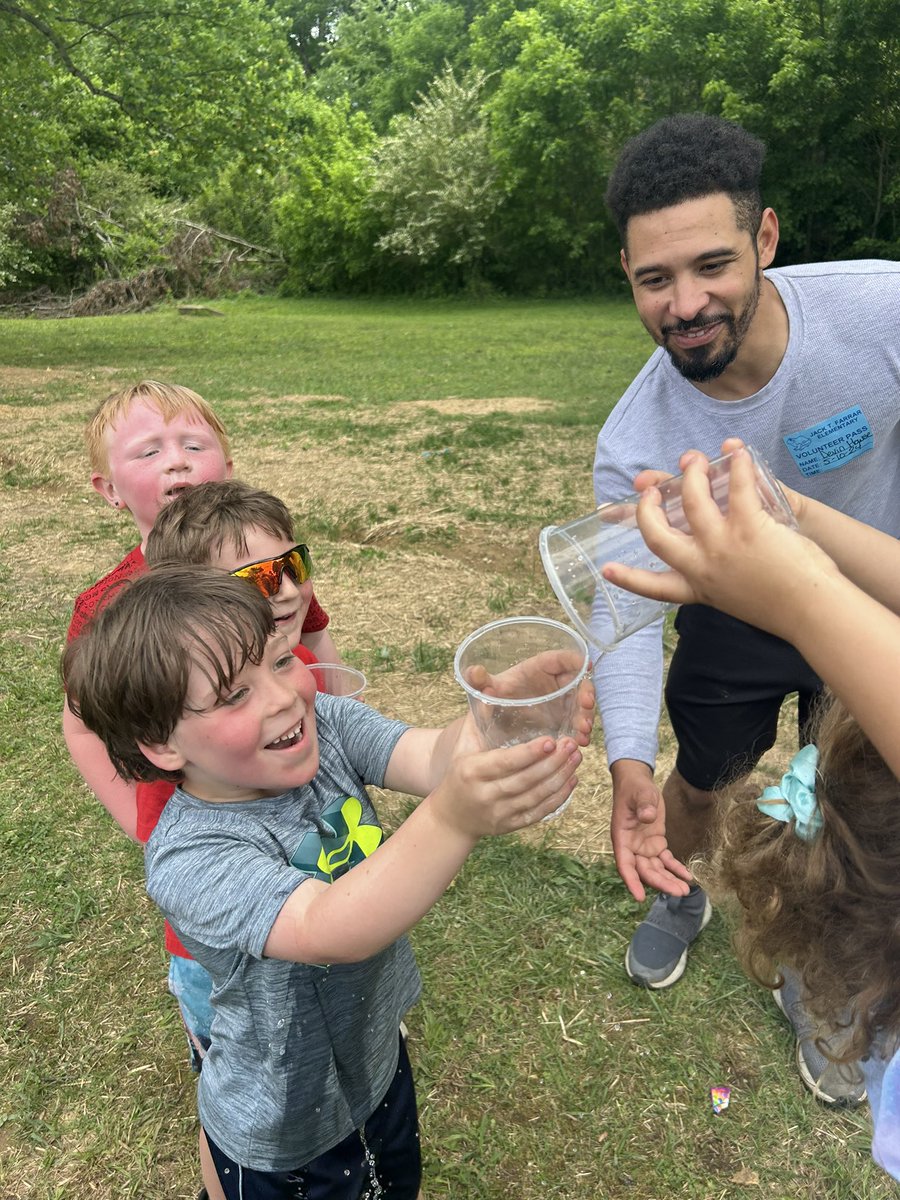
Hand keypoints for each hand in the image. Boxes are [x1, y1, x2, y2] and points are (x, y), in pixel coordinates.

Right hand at [434, 730, 581, 838]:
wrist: (451, 817)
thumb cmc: (460, 772)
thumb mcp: (462, 745)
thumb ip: (478, 718)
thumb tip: (488, 686)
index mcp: (472, 771)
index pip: (506, 762)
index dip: (530, 753)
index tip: (551, 740)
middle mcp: (486, 794)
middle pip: (526, 780)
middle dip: (553, 762)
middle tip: (571, 744)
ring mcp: (499, 813)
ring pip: (536, 797)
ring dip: (560, 777)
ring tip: (577, 758)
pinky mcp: (511, 826)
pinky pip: (539, 812)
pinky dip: (559, 797)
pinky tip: (572, 780)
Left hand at [464, 650, 594, 746]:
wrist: (496, 721)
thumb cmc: (495, 697)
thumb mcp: (487, 689)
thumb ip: (480, 681)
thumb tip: (473, 672)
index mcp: (540, 668)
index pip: (561, 658)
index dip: (575, 659)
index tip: (586, 665)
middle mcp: (555, 682)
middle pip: (578, 682)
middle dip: (586, 693)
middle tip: (587, 705)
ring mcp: (563, 701)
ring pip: (582, 704)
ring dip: (586, 716)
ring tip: (583, 731)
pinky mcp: (565, 719)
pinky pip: (578, 722)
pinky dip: (581, 731)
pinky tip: (580, 741)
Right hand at [600, 446, 837, 640]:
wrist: (811, 611)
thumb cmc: (785, 609)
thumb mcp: (738, 601)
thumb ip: (722, 583)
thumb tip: (716, 561)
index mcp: (700, 589)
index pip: (654, 586)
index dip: (627, 578)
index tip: (607, 569)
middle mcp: (702, 567)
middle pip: (657, 536)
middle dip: (647, 509)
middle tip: (650, 492)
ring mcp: (722, 545)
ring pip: (691, 499)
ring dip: (691, 473)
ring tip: (693, 460)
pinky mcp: (747, 527)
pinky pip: (735, 486)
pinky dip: (736, 464)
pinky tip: (737, 452)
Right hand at [609, 760, 691, 901]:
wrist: (638, 783)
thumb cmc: (635, 788)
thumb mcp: (640, 793)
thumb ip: (643, 805)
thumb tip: (647, 817)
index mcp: (622, 837)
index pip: (625, 864)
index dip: (632, 881)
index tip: (639, 897)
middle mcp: (632, 846)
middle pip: (645, 871)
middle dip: (661, 883)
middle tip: (679, 892)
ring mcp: (644, 847)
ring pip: (656, 869)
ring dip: (669, 880)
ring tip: (685, 889)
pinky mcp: (655, 843)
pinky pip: (665, 860)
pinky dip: (675, 869)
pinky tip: (687, 876)